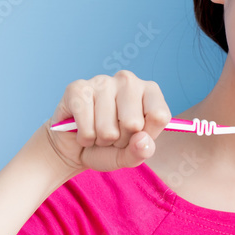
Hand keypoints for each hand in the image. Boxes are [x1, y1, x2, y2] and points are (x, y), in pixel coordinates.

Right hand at [42, 70, 171, 174]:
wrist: (75, 147)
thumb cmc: (108, 146)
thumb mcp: (130, 155)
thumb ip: (143, 150)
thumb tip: (142, 140)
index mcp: (149, 91)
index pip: (159, 116)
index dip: (146, 135)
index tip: (136, 135)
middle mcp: (127, 80)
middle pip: (133, 123)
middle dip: (120, 140)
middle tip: (112, 134)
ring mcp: (102, 81)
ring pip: (108, 129)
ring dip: (100, 140)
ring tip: (97, 132)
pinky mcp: (77, 89)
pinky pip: (86, 128)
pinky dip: (84, 138)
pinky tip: (82, 129)